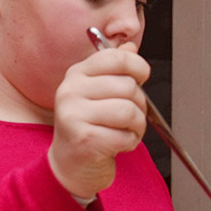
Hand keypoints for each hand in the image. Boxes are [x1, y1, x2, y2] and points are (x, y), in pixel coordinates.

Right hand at [47, 43, 149, 200]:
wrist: (70, 165)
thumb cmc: (88, 127)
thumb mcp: (98, 92)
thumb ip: (114, 69)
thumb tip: (130, 46)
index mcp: (77, 74)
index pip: (115, 57)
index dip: (138, 67)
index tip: (140, 78)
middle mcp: (70, 91)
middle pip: (127, 86)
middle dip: (139, 105)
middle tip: (130, 117)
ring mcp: (73, 115)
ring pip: (129, 111)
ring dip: (137, 126)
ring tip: (125, 130)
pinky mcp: (84, 140)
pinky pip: (125, 136)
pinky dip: (130, 142)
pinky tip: (117, 144)